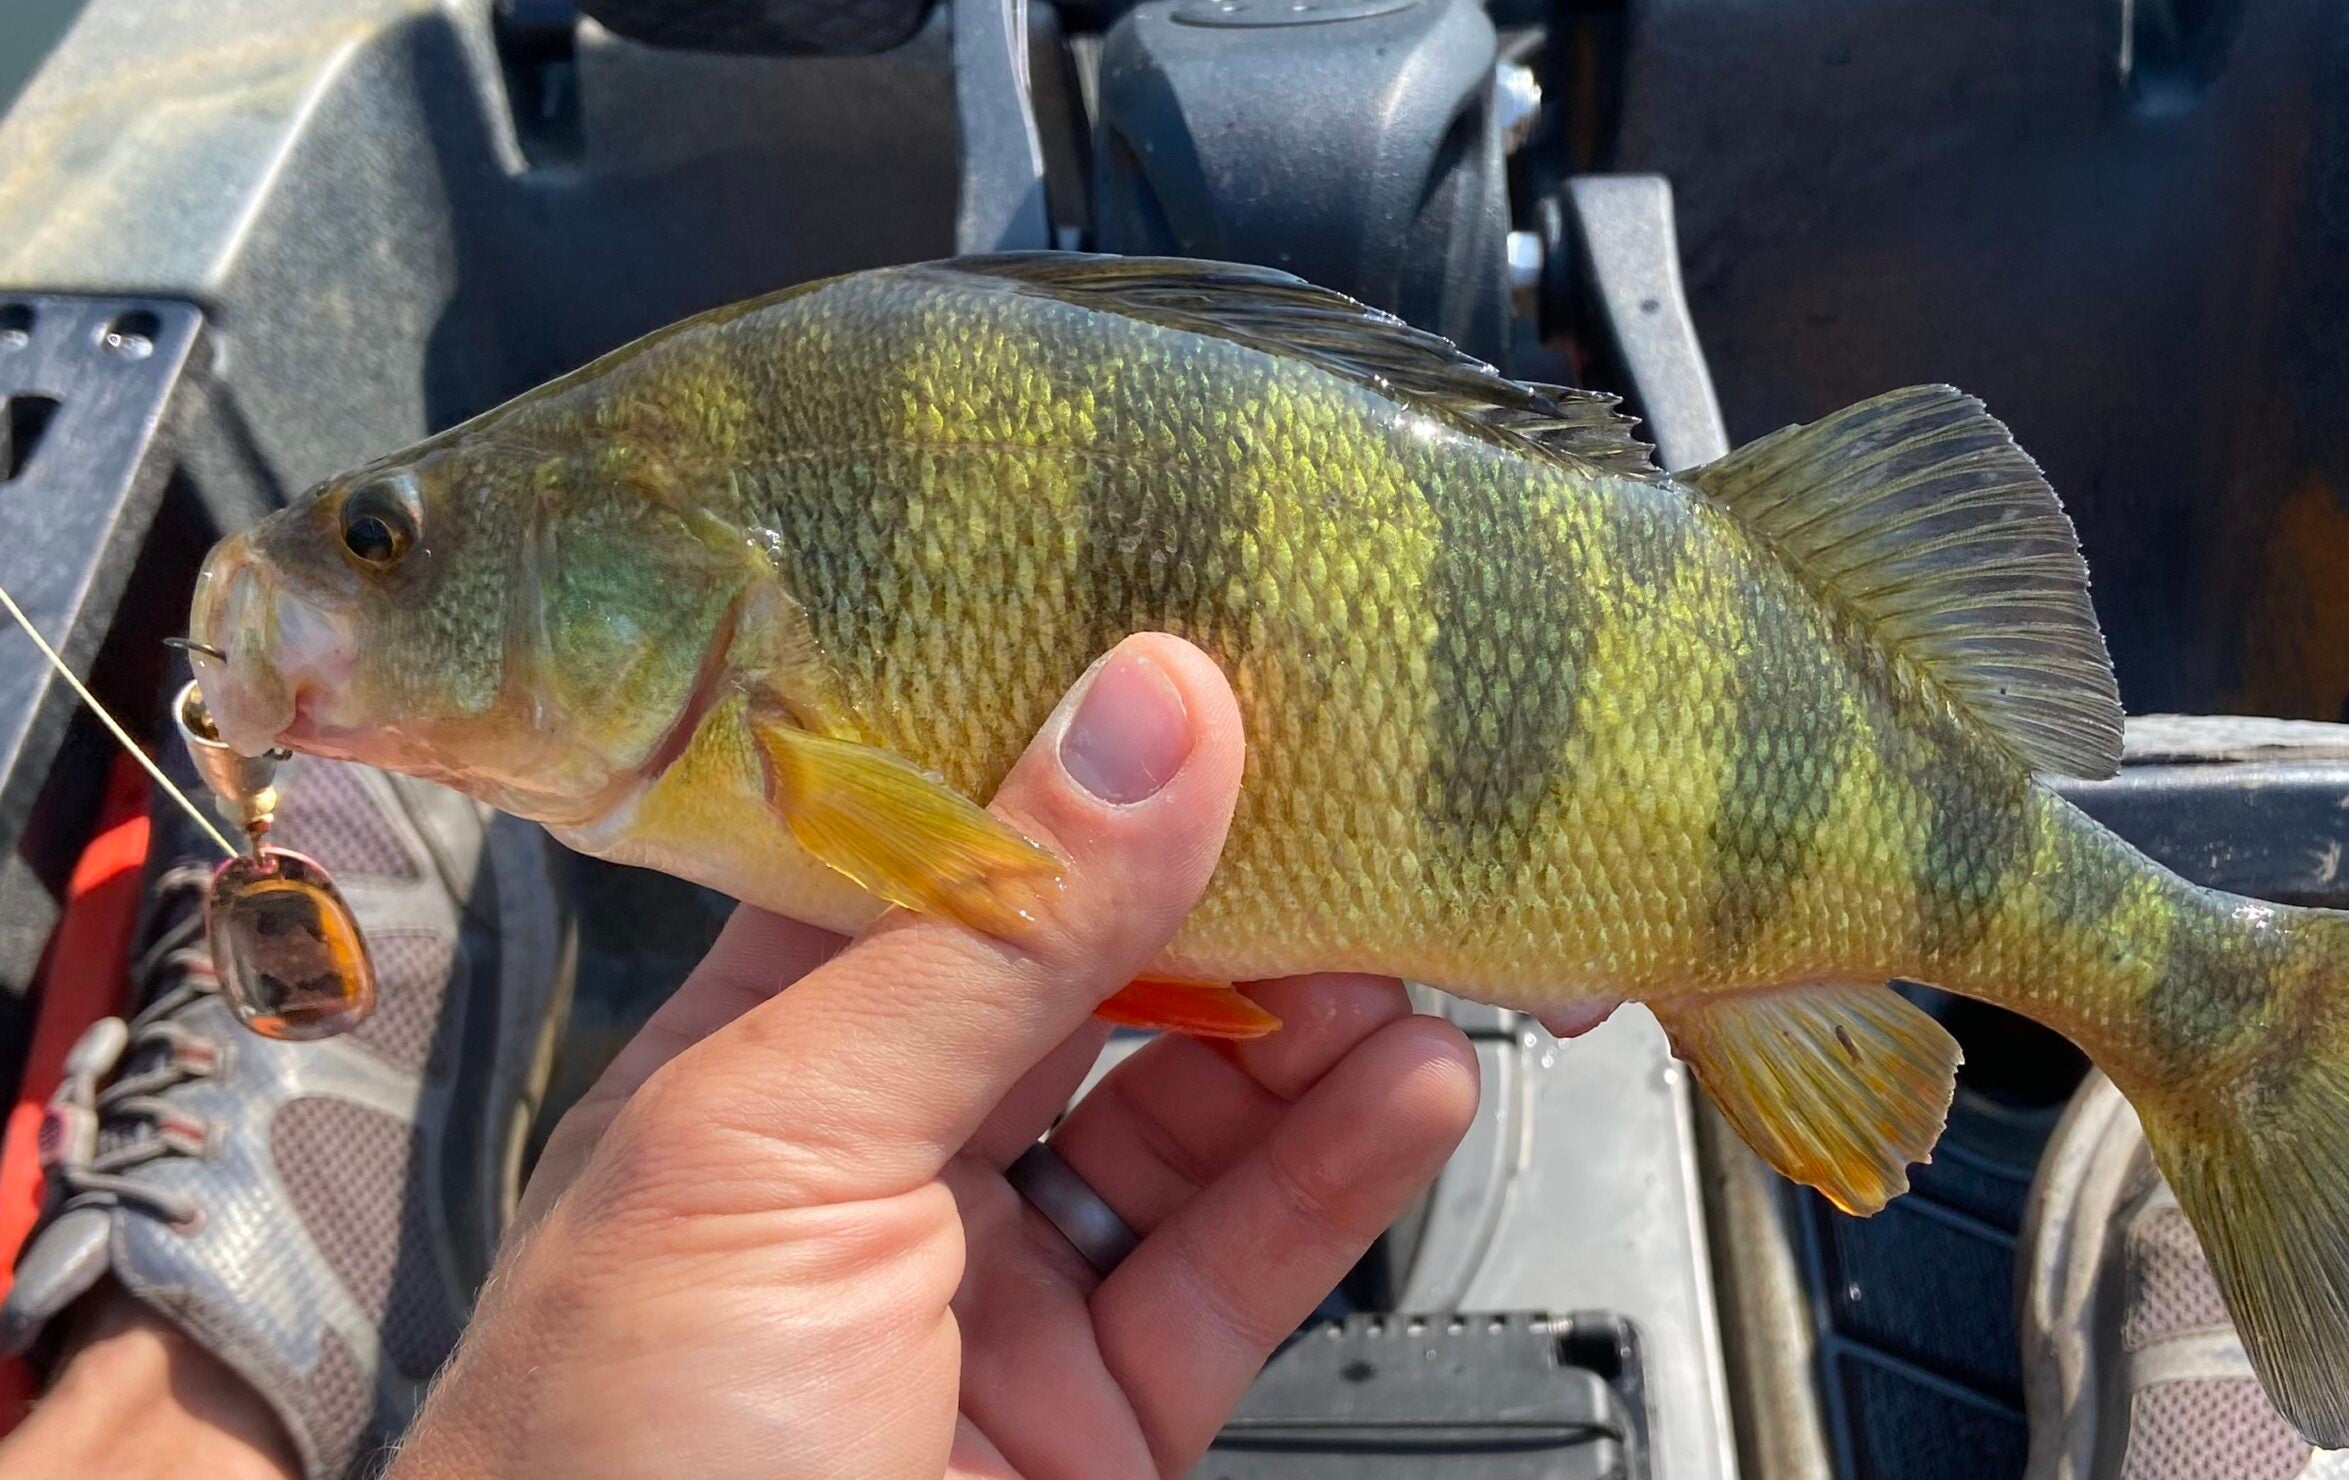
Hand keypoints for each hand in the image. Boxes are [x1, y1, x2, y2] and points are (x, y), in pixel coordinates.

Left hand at [391, 634, 1482, 1478]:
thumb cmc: (613, 1462)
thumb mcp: (784, 1150)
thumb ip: (989, 938)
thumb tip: (1144, 716)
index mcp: (761, 1061)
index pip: (943, 859)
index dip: (1080, 765)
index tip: (1215, 674)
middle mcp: (883, 1161)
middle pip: (1096, 979)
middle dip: (1233, 893)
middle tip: (1365, 806)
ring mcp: (1001, 1290)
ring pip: (1194, 1116)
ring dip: (1317, 1029)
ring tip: (1421, 945)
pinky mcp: (1102, 1413)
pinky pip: (1242, 1267)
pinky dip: (1342, 1172)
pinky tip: (1412, 1087)